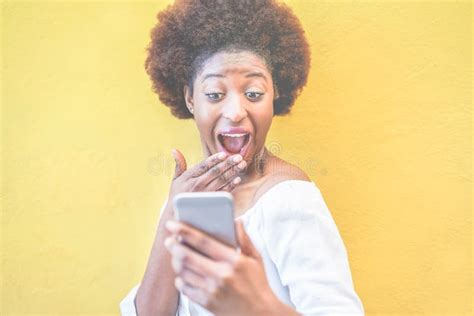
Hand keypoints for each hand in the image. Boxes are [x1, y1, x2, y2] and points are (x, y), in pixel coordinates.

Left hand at [163, 218, 283, 314]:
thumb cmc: (258, 285)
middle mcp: (221, 275)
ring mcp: (212, 290)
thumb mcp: (256, 259)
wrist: (261, 314)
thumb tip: (237, 221)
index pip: (203, 241)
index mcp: (233, 260)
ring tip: (175, 256)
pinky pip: (185, 289)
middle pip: (187, 257)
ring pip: (183, 272)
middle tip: (169, 240)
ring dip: (175, 262)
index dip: (185, 231)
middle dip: (173, 246)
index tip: (173, 225)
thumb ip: (244, 239)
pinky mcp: (207, 303)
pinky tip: (183, 275)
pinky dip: (180, 280)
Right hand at [166, 149, 246, 209]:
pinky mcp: (211, 202)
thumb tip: (175, 150)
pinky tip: (237, 179)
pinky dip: (231, 185)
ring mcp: (205, 194)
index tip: (224, 154)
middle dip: (228, 163)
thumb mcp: (175, 180)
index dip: (214, 159)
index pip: (204, 165)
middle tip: (238, 157)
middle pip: (215, 172)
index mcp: (189, 177)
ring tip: (241, 165)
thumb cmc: (177, 196)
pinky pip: (223, 192)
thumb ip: (179, 165)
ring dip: (232, 172)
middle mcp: (197, 185)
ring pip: (221, 180)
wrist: (177, 216)